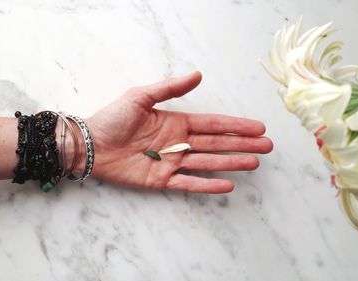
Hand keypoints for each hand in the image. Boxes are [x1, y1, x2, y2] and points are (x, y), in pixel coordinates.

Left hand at [86, 71, 272, 192]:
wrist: (90, 144)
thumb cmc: (113, 118)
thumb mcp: (141, 96)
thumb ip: (169, 88)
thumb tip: (198, 75)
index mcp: (176, 122)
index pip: (213, 124)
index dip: (236, 126)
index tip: (258, 128)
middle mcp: (179, 143)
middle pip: (217, 143)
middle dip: (242, 145)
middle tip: (267, 147)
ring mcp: (171, 163)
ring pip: (208, 162)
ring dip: (231, 162)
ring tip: (254, 163)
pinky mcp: (161, 180)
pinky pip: (188, 183)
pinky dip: (207, 185)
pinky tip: (227, 185)